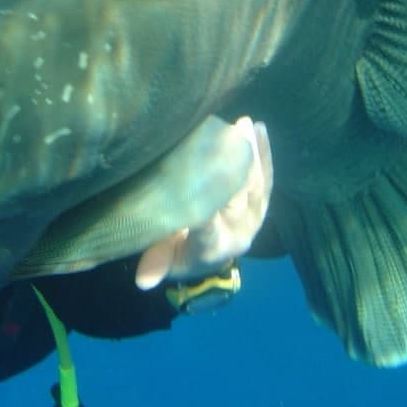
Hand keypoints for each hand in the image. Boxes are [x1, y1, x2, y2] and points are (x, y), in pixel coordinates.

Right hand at [134, 117, 273, 289]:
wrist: (209, 259)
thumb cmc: (178, 252)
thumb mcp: (163, 259)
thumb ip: (154, 263)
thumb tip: (142, 281)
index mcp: (210, 247)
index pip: (205, 228)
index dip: (203, 210)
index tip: (197, 184)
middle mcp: (237, 233)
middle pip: (236, 198)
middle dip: (232, 166)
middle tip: (224, 133)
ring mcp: (253, 218)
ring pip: (255, 184)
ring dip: (251, 153)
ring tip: (244, 124)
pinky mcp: (261, 205)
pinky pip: (265, 179)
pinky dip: (264, 154)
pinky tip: (258, 129)